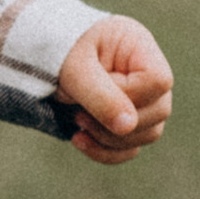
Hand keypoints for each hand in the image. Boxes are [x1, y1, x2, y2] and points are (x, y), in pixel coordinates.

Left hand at [58, 17, 174, 165]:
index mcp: (138, 46)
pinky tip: (78, 139)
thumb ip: (100, 94)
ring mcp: (142, 98)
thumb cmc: (58, 51)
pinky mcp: (127, 120)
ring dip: (108, 138)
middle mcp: (147, 72)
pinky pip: (131, 149)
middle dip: (115, 120)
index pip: (158, 81)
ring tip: (76, 120)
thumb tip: (127, 127)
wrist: (40, 55)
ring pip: (148, 134)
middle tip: (78, 112)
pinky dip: (106, 152)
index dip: (131, 95)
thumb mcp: (74, 69)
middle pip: (159, 111)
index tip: (95, 90)